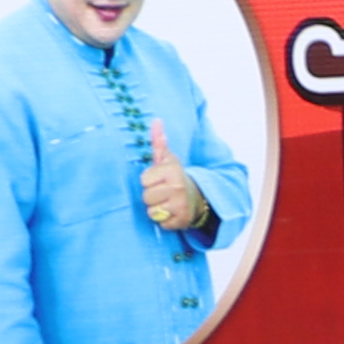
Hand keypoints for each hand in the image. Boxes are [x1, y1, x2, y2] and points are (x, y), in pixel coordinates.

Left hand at [138, 115, 209, 232]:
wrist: (199, 197)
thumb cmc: (176, 177)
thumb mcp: (168, 159)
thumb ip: (159, 142)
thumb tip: (156, 120)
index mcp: (172, 171)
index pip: (144, 180)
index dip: (149, 180)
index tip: (159, 180)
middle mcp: (178, 188)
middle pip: (146, 197)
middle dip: (152, 196)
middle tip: (164, 192)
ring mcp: (181, 205)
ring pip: (151, 211)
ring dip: (157, 209)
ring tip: (167, 203)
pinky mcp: (182, 221)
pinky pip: (161, 223)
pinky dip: (165, 220)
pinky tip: (172, 213)